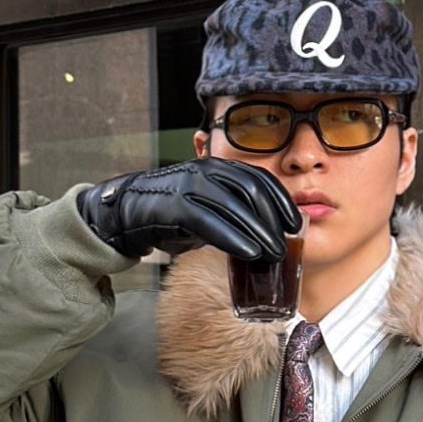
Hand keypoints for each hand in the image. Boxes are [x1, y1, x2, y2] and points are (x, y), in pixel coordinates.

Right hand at [76, 162, 300, 263]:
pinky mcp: (174, 206)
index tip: (296, 223)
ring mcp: (189, 186)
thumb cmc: (171, 214)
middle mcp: (205, 171)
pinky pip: (209, 221)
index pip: (258, 178)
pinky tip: (249, 253)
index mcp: (216, 167)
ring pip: (233, 204)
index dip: (281, 200)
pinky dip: (233, 238)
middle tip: (286, 245)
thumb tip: (266, 235)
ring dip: (258, 232)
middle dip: (273, 218)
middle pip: (251, 190)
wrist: (126, 213)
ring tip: (274, 254)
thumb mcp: (208, 208)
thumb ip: (233, 213)